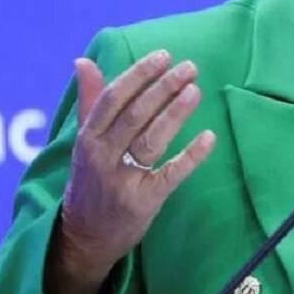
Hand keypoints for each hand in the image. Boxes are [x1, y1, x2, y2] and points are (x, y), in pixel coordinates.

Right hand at [46, 50, 215, 293]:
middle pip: (134, 116)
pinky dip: (191, 156)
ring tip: (195, 90)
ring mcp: (122, 181)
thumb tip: (83, 60)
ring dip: (174, 113)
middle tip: (190, 67)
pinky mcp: (144, 201)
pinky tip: (210, 138)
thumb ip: (90, 101)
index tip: (163, 55)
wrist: (85, 237)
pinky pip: (171, 174)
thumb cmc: (91, 180)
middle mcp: (101, 158)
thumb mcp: (85, 142)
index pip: (112, 99)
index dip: (138, 75)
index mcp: (87, 139)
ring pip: (151, 141)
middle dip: (162, 88)